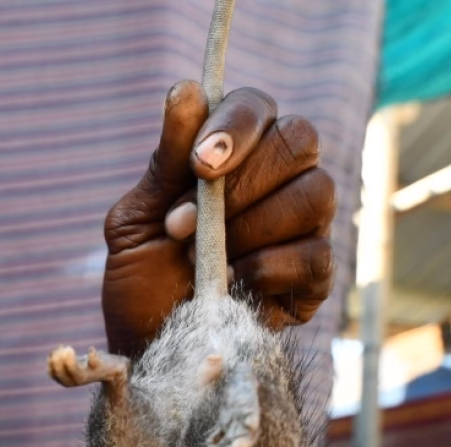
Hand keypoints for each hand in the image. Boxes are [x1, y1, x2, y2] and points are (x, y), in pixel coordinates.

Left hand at [102, 80, 335, 356]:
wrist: (147, 352)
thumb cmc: (140, 285)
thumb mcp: (134, 223)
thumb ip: (162, 162)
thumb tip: (185, 91)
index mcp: (235, 157)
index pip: (259, 108)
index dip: (236, 126)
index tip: (198, 164)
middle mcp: (279, 182)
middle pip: (299, 140)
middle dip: (240, 184)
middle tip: (186, 228)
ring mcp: (303, 229)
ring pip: (316, 193)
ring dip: (250, 229)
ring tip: (201, 263)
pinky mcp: (313, 280)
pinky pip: (314, 255)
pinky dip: (266, 269)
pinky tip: (231, 285)